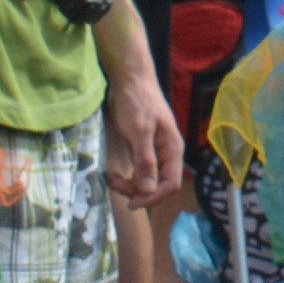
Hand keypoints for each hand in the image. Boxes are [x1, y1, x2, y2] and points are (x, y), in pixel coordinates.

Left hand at [106, 64, 184, 202]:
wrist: (129, 81)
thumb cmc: (137, 102)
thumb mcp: (140, 131)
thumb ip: (145, 160)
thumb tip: (148, 190)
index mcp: (172, 150)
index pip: (170, 183)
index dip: (154, 196)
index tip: (132, 202)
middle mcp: (165, 155)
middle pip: (157, 185)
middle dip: (138, 191)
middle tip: (115, 184)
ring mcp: (153, 153)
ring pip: (146, 182)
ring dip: (129, 185)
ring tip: (111, 178)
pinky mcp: (141, 151)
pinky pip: (137, 173)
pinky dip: (126, 178)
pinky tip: (113, 174)